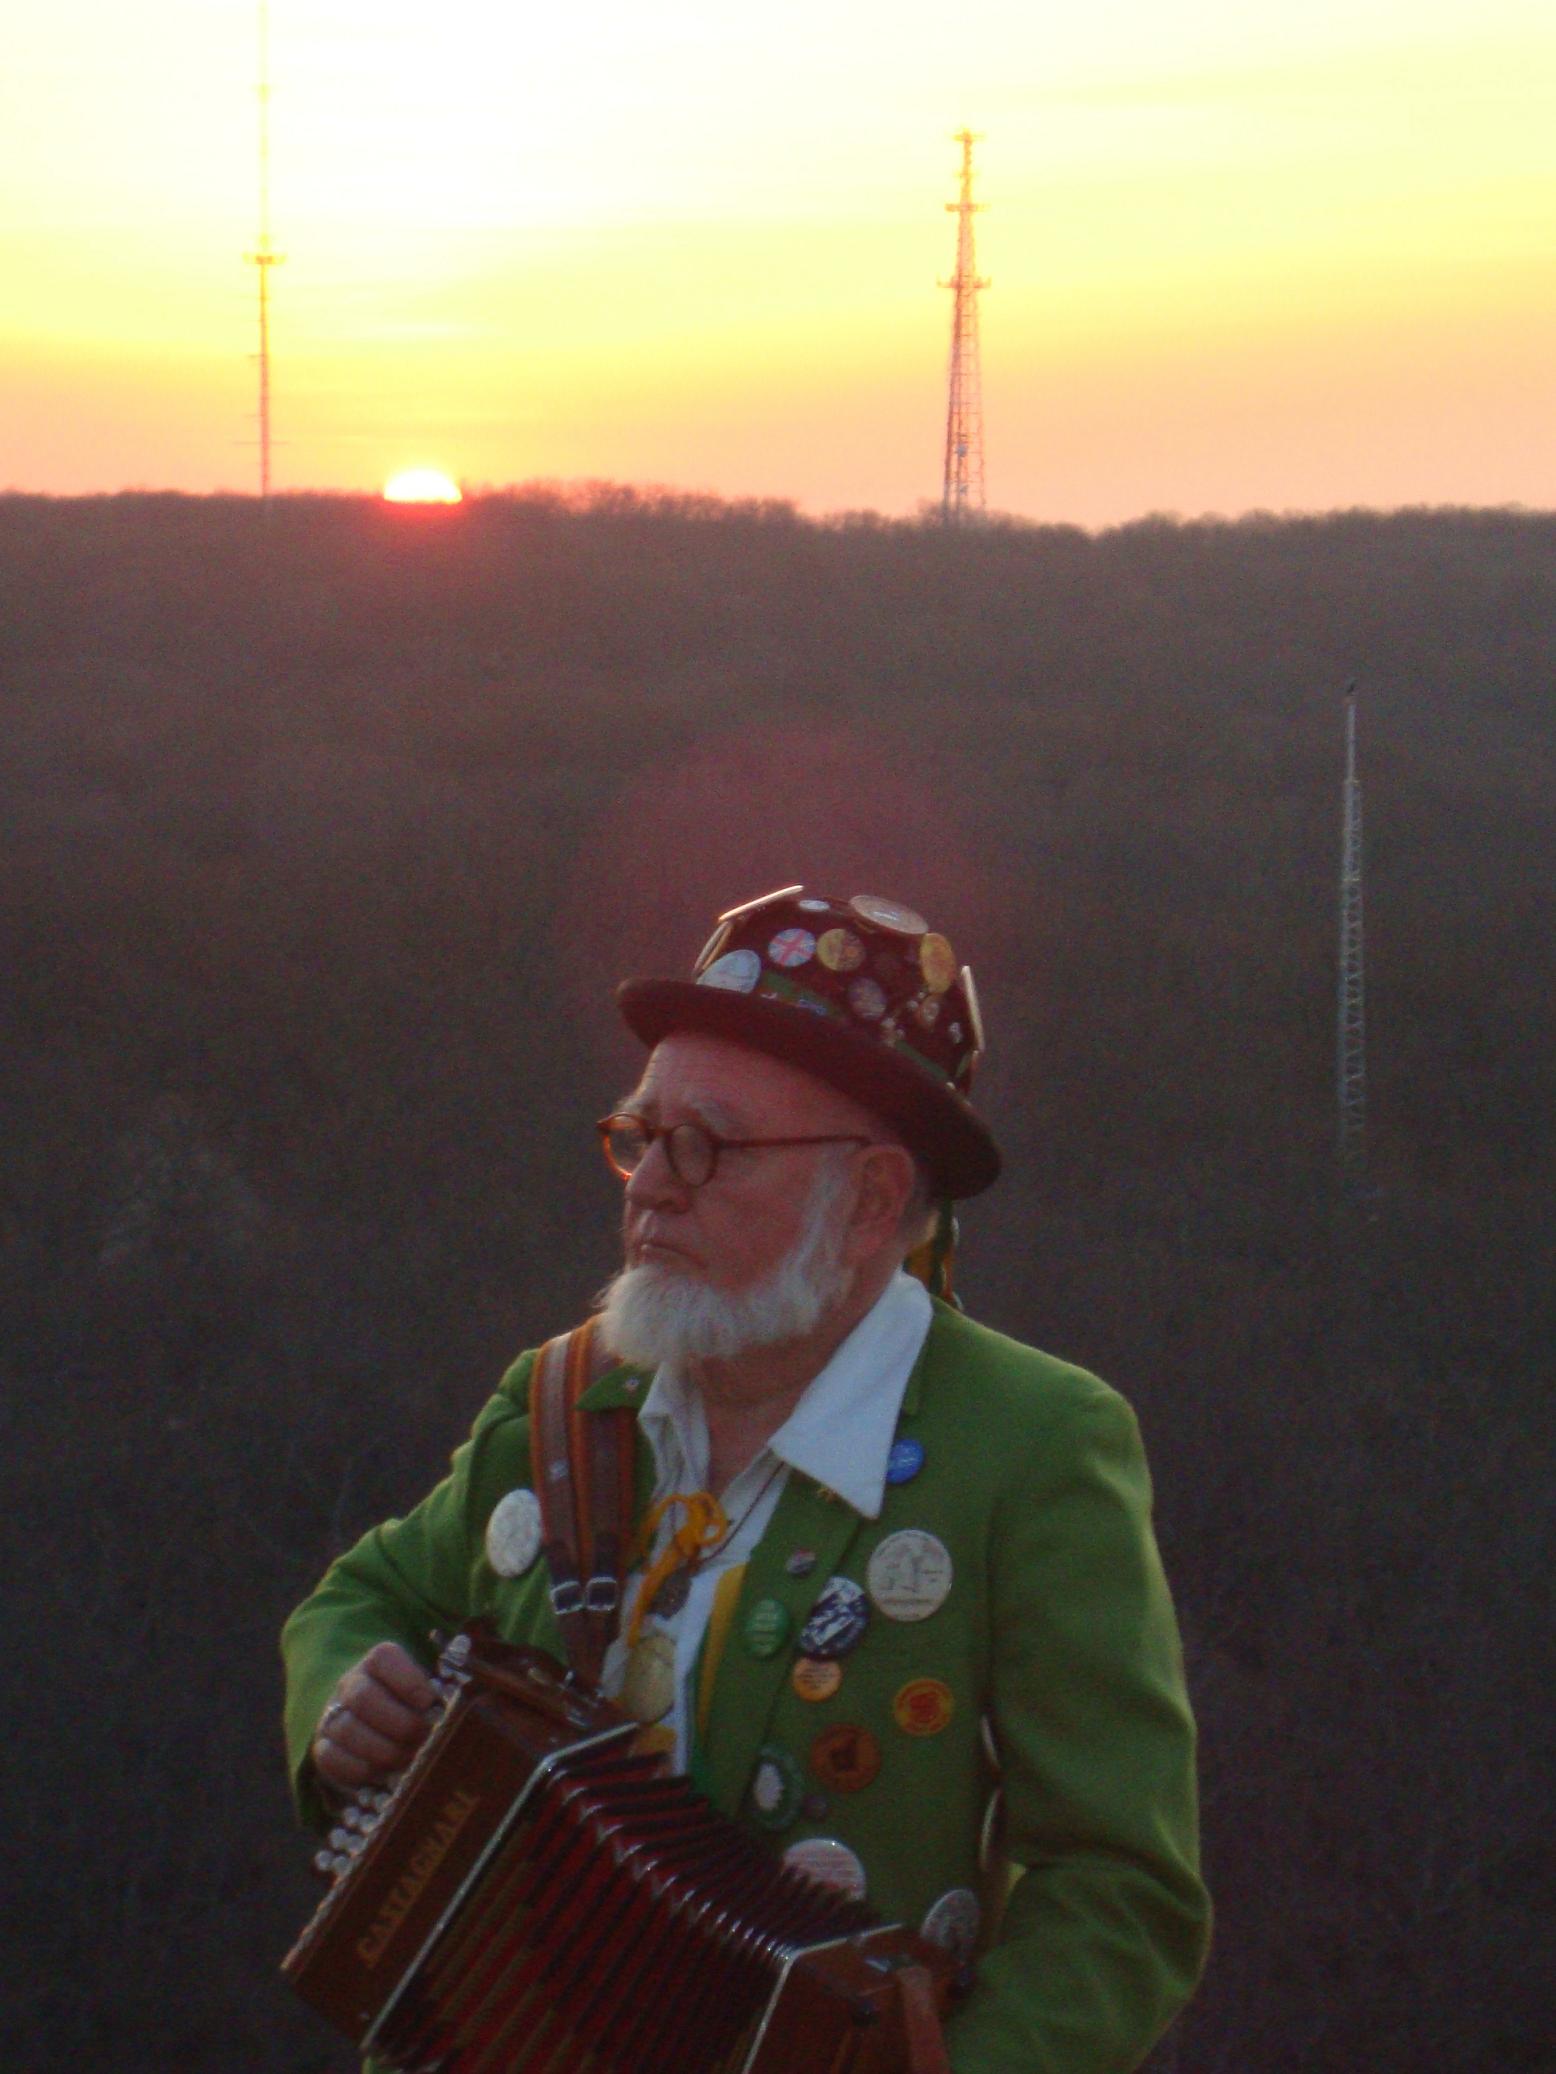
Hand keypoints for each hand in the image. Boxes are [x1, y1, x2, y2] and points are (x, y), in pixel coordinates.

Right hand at [311, 1642, 437, 1792]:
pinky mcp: (323, 1748)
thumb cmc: (415, 1704)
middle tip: (424, 1741)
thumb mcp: (431, 1686)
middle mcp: (351, 1683)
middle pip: (363, 1696)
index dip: (408, 1681)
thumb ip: (447, 1686)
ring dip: (382, 1750)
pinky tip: (383, 1774)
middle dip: (400, 1724)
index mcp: (379, 1661)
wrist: (373, 1720)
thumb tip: (471, 1693)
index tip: (431, 1702)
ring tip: (408, 1762)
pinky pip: (331, 1758)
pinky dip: (359, 1770)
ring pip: (347, 1729)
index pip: (384, 1658)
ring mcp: (333, 1715)